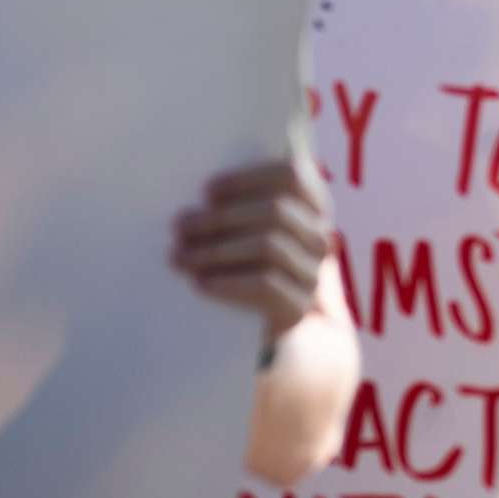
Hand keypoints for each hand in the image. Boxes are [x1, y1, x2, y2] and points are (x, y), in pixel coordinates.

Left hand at [172, 156, 333, 339]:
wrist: (256, 326)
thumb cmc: (238, 263)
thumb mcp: (243, 226)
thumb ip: (237, 197)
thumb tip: (204, 171)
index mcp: (311, 204)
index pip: (291, 175)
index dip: (247, 179)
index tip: (206, 191)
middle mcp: (320, 235)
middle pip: (275, 211)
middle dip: (221, 217)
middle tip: (179, 226)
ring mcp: (312, 272)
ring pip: (269, 246)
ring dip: (216, 249)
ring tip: (179, 257)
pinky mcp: (298, 308)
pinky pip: (267, 286)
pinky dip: (229, 282)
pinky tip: (200, 283)